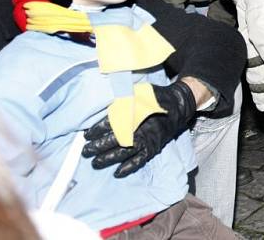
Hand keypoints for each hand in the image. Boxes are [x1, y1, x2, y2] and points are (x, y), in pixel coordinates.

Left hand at [82, 80, 196, 177]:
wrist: (177, 106)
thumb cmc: (155, 97)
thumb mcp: (139, 91)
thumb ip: (123, 98)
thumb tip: (105, 102)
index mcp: (134, 113)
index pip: (111, 123)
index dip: (97, 130)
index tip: (87, 135)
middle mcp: (139, 128)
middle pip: (114, 140)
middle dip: (98, 147)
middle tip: (86, 151)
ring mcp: (146, 140)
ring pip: (124, 152)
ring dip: (108, 159)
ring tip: (95, 163)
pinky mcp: (153, 148)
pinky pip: (139, 161)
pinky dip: (128, 168)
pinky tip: (117, 173)